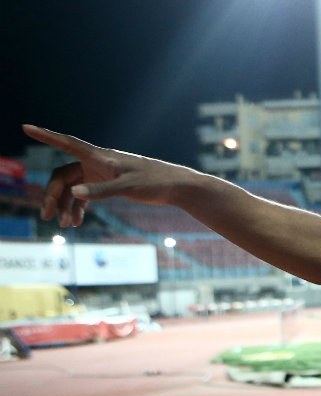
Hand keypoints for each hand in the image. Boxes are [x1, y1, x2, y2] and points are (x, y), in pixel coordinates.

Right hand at [22, 125, 182, 227]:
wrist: (176, 186)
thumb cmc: (155, 182)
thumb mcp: (129, 188)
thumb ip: (101, 191)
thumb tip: (74, 193)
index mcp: (100, 157)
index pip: (67, 143)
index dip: (45, 135)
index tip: (25, 127)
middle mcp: (97, 163)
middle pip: (64, 176)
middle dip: (53, 195)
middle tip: (48, 216)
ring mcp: (101, 174)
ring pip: (73, 188)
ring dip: (66, 205)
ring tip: (66, 225)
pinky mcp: (108, 185)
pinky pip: (85, 195)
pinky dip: (79, 207)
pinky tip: (76, 222)